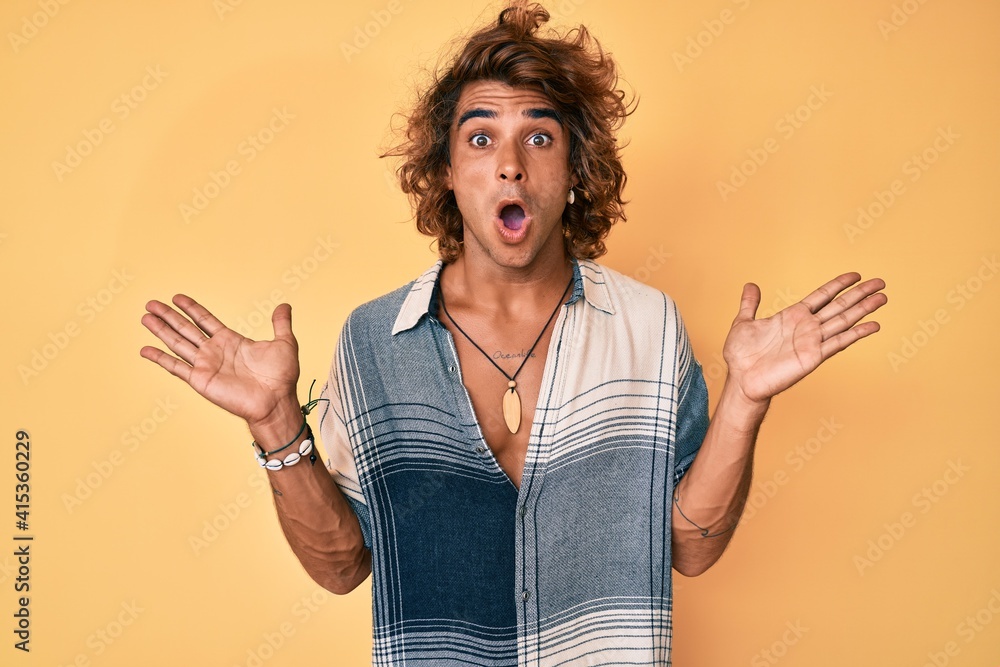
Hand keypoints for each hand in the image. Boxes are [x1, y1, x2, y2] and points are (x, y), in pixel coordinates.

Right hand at [140, 295, 299, 426]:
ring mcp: (206, 365)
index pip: (205, 320)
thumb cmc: (282, 377)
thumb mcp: (285, 344)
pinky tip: (145, 350)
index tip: (177, 297)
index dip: (191, 308)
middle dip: (168, 316)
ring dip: (160, 330)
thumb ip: (281, 324)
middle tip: (151, 303)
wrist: (276, 401)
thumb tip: (284, 306)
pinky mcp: (200, 380)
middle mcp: (215, 351)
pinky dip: (159, 358)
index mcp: (231, 341)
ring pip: (177, 343)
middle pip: (186, 328)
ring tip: (145, 317)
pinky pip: (175, 367)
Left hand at [722, 273, 886, 403]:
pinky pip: (838, 342)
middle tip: (880, 283)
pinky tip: (873, 325)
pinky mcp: (813, 356)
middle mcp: (806, 327)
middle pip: (839, 305)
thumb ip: (750, 304)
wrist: (740, 380)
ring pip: (844, 320)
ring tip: (882, 298)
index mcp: (792, 316)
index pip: (821, 296)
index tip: (855, 275)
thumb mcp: (744, 323)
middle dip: (860, 294)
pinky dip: (857, 334)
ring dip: (863, 309)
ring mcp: (812, 341)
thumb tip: (751, 285)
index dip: (838, 285)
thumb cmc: (741, 356)